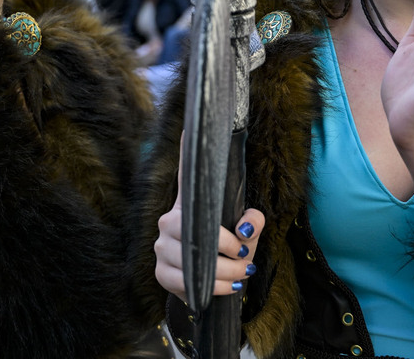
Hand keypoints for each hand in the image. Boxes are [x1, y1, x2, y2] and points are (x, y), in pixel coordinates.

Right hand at [154, 135, 264, 300]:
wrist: (210, 285)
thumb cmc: (230, 251)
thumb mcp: (247, 235)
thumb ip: (253, 223)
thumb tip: (246, 225)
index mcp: (189, 205)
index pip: (187, 176)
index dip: (187, 152)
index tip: (189, 127)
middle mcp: (168, 221)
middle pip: (194, 230)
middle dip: (226, 248)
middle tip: (245, 256)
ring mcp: (161, 247)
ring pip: (190, 258)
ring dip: (223, 271)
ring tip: (241, 273)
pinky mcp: (160, 273)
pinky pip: (184, 280)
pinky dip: (213, 286)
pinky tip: (228, 286)